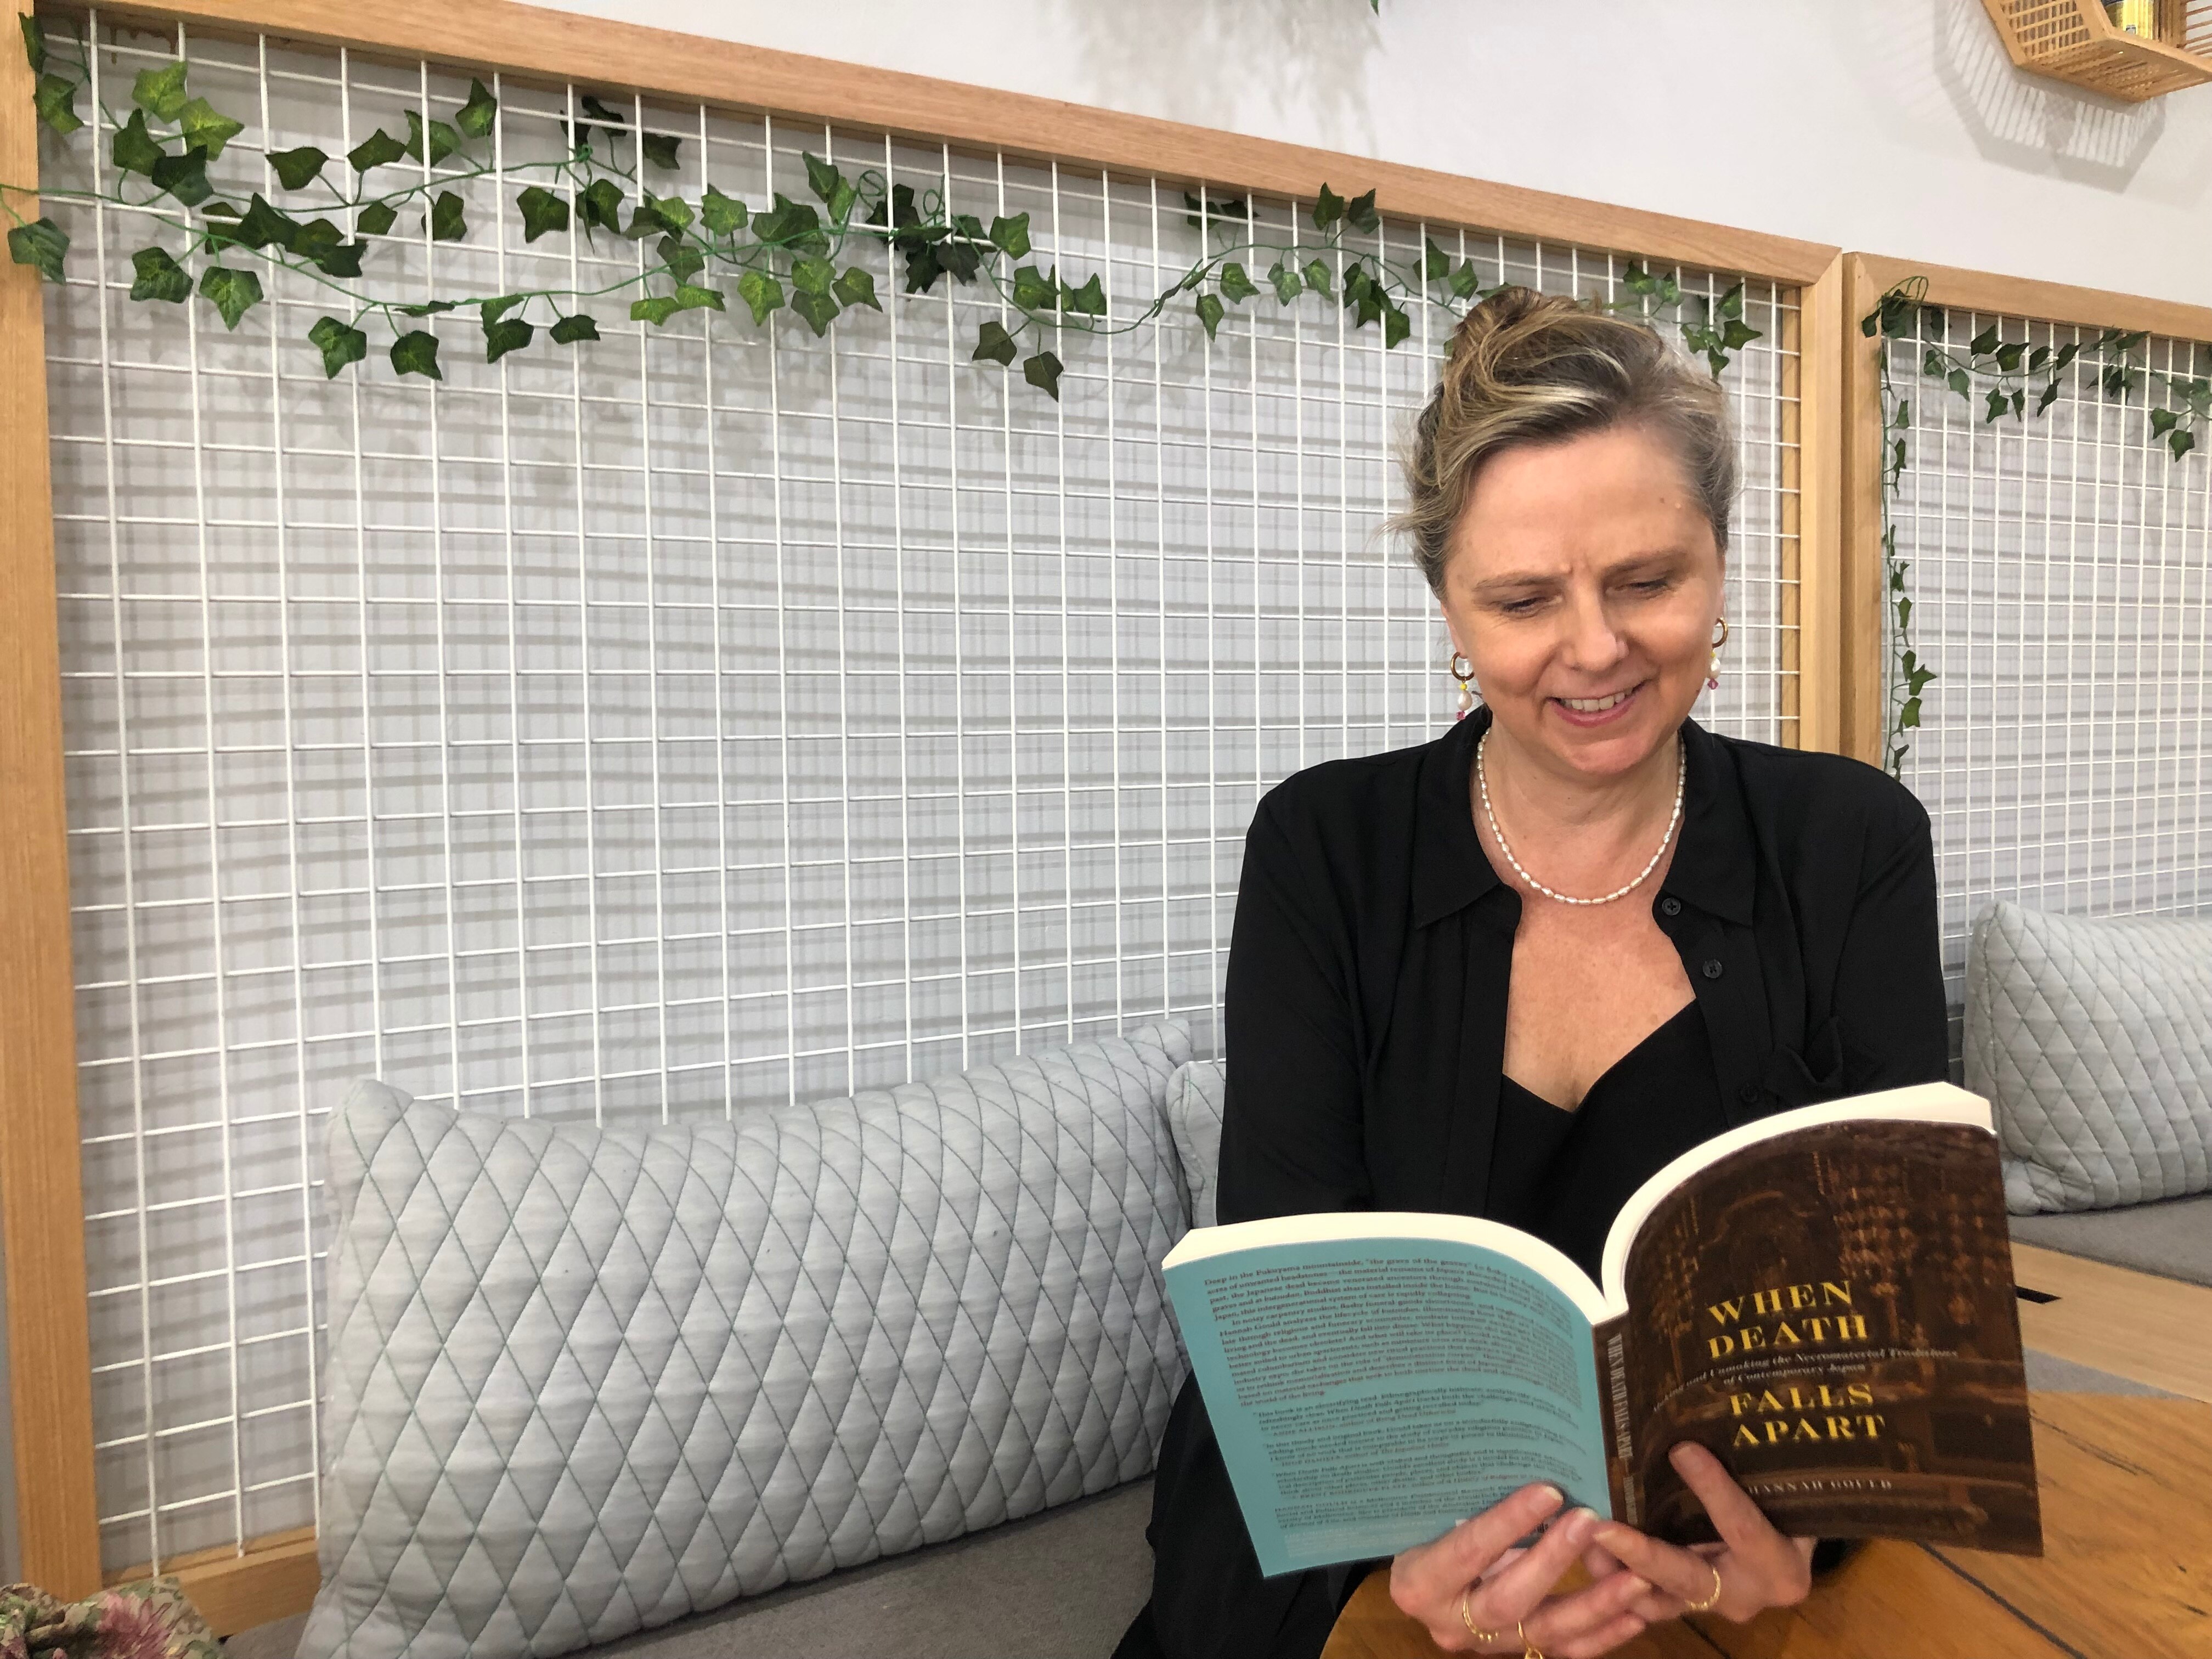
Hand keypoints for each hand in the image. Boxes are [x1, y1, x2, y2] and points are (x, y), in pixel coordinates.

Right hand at [1387, 1483, 1657, 1655]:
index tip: (1548, 1491)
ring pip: (1544, 1632)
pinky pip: (1564, 1649)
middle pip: (1507, 1600)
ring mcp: (1486, 1642)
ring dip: (1594, 1605)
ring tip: (1635, 1577)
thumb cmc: (1422, 1527)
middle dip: (1553, 1561)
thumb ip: (1467, 1499)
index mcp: (1418, 1582)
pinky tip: (1636, 1613)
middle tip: (1591, 1522)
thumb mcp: (1430, 1513)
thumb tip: (1521, 1452)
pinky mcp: (1516, 1650)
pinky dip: (1603, 1633)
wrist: (1413, 1576)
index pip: (1466, 1552)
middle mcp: (1449, 1622)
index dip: (1507, 1522)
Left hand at [1590, 1442, 1816, 1625]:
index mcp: (1781, 1566)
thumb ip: (1751, 1465)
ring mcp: (1709, 1607)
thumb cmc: (1784, 1503)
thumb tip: (1713, 1409)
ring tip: (1580, 1538)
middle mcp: (1745, 1596)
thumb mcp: (1777, 1486)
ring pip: (1656, 1601)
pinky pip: (1642, 1603)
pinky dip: (1612, 1583)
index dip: (1714, 1490)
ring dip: (1614, 1573)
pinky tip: (1581, 1549)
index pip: (1744, 1529)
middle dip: (1643, 1554)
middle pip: (1689, 1577)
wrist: (1787, 1547)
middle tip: (1601, 1527)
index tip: (1682, 1450)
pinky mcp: (1681, 1607)